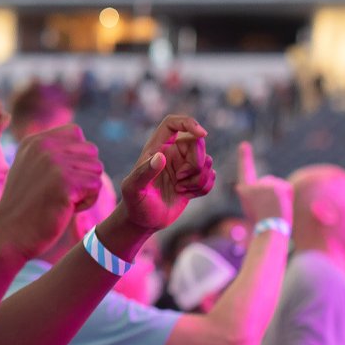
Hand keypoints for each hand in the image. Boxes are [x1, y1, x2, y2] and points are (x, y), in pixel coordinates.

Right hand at [0, 124, 102, 258]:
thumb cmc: (23, 208)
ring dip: (86, 189)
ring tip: (62, 201)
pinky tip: (66, 209)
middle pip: (90, 151)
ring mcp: (53, 163)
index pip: (76, 133)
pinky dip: (87, 202)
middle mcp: (43, 146)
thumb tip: (86, 146)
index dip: (76, 157)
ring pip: (96, 169)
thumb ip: (51, 154)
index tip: (58, 178)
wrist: (7, 235)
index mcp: (34, 141)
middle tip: (61, 193)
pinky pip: (96, 186)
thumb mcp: (30, 170)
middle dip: (84, 174)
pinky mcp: (64, 182)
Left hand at [115, 115, 214, 231]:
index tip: (202, 134)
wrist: (144, 221)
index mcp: (156, 147)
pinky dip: (202, 188)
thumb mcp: (134, 189)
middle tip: (179, 179)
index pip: (173, 123)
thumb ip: (144, 172)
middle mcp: (172, 153)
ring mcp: (184, 166)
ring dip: (198, 179)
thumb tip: (160, 157)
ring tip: (179, 189)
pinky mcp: (194, 180)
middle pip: (198, 143)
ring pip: (207, 161)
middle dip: (195, 163)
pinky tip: (185, 195)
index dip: (189, 123)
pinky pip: (211, 177)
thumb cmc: (135, 203)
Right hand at [234, 141, 292, 222]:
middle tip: (270, 209)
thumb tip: (272, 190)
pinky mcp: (274, 185)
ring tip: (275, 209)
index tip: (244, 144)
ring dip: (282, 196)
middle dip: (275, 193)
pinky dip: (288, 196)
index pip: (245, 170)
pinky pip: (287, 188)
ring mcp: (263, 184)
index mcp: (245, 191)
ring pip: (279, 186)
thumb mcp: (255, 208)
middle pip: (269, 182)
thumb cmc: (263, 224)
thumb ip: (260, 195)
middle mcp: (252, 185)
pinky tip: (281, 204)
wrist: (269, 230)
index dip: (244, 157)